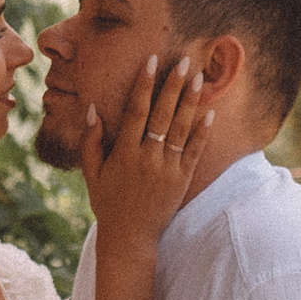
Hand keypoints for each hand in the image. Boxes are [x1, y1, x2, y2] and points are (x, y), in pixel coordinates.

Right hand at [79, 54, 212, 255]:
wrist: (129, 238)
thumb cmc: (107, 204)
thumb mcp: (91, 174)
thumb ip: (91, 141)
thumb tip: (91, 109)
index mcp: (123, 152)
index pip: (136, 110)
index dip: (144, 84)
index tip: (152, 62)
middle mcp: (146, 157)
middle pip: (162, 114)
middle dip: (173, 86)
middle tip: (184, 62)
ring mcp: (166, 169)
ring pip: (180, 129)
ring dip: (190, 102)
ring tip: (199, 79)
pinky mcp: (181, 180)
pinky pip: (194, 152)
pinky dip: (202, 133)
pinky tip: (210, 114)